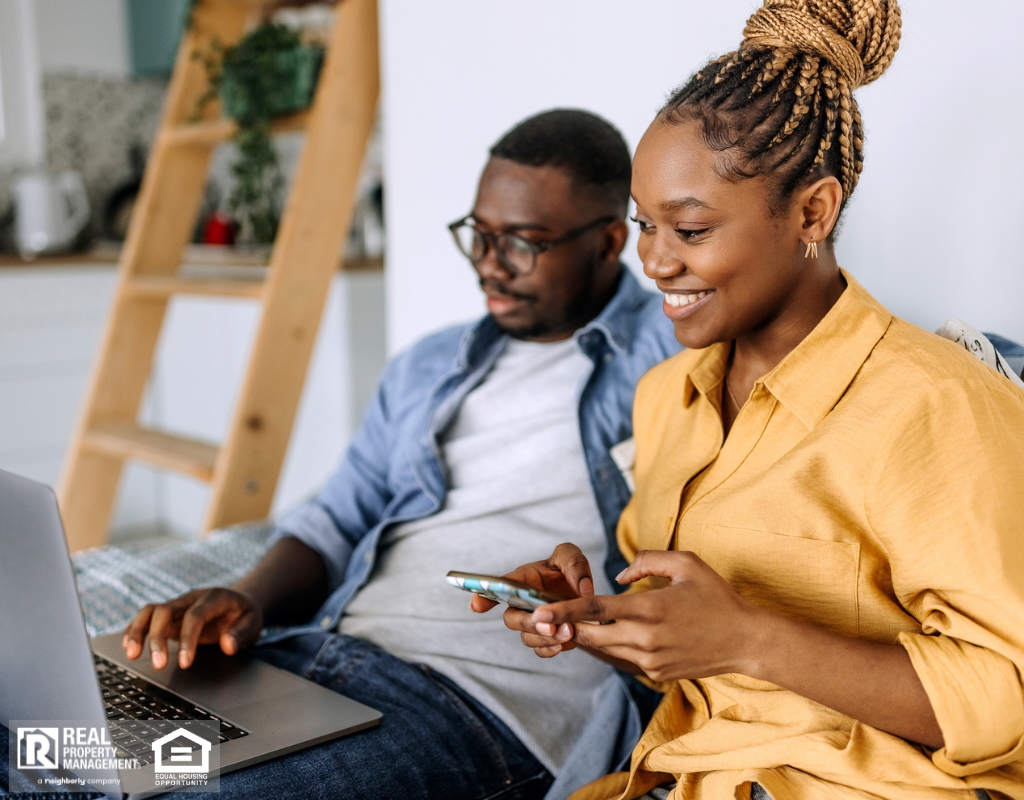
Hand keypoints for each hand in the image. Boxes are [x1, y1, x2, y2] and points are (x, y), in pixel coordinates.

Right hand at [122, 588, 263, 669]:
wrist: (238, 602)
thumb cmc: (244, 615)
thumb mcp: (253, 623)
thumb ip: (241, 634)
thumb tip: (228, 645)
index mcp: (213, 598)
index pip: (195, 616)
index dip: (188, 639)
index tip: (185, 664)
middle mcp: (191, 599)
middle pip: (165, 611)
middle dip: (157, 638)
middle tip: (159, 665)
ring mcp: (178, 606)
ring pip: (150, 611)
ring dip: (138, 632)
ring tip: (132, 655)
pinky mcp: (169, 616)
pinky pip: (146, 618)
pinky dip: (135, 630)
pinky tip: (129, 647)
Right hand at [469, 543, 595, 657]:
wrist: (585, 597)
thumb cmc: (569, 571)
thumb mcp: (571, 557)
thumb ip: (574, 564)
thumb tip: (583, 590)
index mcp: (522, 578)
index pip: (499, 586)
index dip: (484, 596)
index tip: (476, 606)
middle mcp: (522, 602)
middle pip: (512, 618)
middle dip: (528, 624)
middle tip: (551, 626)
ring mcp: (532, 622)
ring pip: (526, 637)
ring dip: (544, 638)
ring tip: (568, 632)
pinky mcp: (545, 638)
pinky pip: (540, 649)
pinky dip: (550, 649)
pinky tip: (564, 644)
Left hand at [531, 550, 764, 681]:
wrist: (745, 642)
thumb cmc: (716, 598)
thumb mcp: (686, 564)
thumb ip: (648, 561)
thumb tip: (620, 574)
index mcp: (650, 610)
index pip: (596, 610)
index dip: (564, 610)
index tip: (537, 612)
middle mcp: (645, 639)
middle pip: (591, 635)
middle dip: (564, 627)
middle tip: (538, 618)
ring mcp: (649, 661)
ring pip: (604, 649)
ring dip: (586, 636)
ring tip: (567, 623)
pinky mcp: (654, 674)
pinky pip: (622, 658)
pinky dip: (612, 645)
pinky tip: (609, 633)